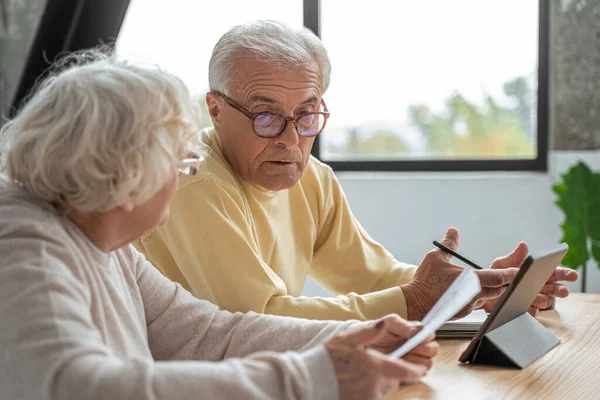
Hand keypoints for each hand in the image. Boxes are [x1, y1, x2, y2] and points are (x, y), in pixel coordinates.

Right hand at [325, 317, 437, 399]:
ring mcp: (368, 399)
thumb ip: (368, 333)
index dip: (415, 370)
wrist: (307, 382)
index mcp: (375, 367)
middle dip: (392, 374)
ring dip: (381, 383)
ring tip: (365, 375)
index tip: (421, 369)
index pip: (404, 371)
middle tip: (381, 367)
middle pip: (394, 381)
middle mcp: (375, 386)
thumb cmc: (325, 360)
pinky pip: (372, 398)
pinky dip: (370, 391)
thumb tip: (383, 324)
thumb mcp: (346, 340)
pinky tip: (357, 385)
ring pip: (383, 391)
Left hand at [367, 314, 438, 369]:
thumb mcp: (389, 323)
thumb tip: (421, 329)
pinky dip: (412, 370)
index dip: (426, 337)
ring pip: (428, 362)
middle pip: (433, 349)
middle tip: (411, 347)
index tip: (419, 338)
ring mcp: (413, 358)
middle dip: (424, 349)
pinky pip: (418, 373)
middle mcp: (416, 345)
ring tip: (403, 356)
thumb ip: (405, 326)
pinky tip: (400, 364)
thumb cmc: (376, 329)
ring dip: (418, 360)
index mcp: (415, 331)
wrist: (361, 342)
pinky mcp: (407, 370)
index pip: (430, 334)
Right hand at [401, 228, 518, 320]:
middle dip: (504, 282)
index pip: (500, 277)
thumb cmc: (425, 281)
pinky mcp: (464, 312)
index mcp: (472, 280)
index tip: (522, 270)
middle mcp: (475, 295)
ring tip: (492, 282)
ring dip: (491, 289)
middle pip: (499, 289)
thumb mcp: (436, 257)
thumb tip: (453, 231)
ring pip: (488, 297)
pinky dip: (477, 297)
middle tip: (510, 275)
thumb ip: (449, 244)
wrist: (414, 303)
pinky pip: (476, 304)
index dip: (513, 273)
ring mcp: (470, 306)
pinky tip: (471, 292)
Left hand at [482, 242, 578, 315]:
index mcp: (536, 273)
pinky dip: (530, 308)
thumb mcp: (504, 263)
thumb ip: (515, 256)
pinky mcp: (524, 309)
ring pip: (545, 301)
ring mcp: (532, 299)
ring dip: (544, 299)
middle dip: (560, 290)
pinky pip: (531, 312)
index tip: (572, 275)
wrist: (484, 289)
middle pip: (554, 289)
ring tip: (541, 297)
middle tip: (563, 291)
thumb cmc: (497, 274)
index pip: (555, 273)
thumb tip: (523, 245)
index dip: (565, 274)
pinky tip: (528, 305)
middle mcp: (537, 287)